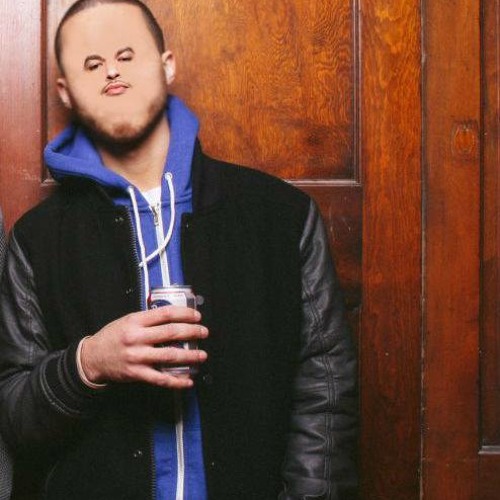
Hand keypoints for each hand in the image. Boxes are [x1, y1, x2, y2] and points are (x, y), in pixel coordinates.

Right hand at [80, 306, 207, 388]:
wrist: (92, 357)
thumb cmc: (113, 336)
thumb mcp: (128, 320)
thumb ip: (148, 319)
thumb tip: (174, 317)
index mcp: (135, 321)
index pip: (165, 314)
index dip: (184, 314)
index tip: (197, 316)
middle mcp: (137, 338)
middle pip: (171, 333)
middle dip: (192, 332)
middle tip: (204, 332)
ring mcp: (137, 357)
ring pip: (169, 356)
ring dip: (190, 356)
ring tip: (202, 355)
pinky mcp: (136, 373)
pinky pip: (160, 378)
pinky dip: (176, 381)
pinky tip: (188, 381)